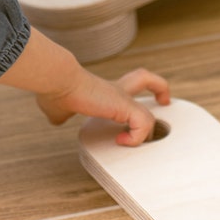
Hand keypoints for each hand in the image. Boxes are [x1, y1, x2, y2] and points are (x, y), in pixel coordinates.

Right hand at [0, 28, 170, 145]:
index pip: (123, 85)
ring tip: (127, 142)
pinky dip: (137, 137)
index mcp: (102, 90)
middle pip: (144, 78)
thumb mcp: (58, 106)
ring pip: (147, 113)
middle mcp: (114, 91)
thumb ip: (61, 112)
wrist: (58, 80)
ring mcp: (121, 98)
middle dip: (159, 88)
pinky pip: (144, 124)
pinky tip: (121, 140)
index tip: (125, 106)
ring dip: (143, 134)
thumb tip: (57, 118)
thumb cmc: (54, 90)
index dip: (129, 92)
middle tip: (164, 101)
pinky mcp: (124, 105)